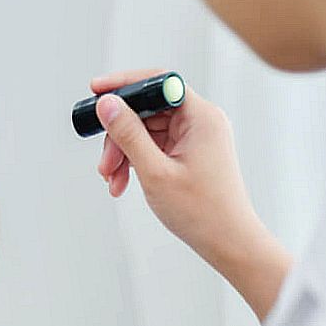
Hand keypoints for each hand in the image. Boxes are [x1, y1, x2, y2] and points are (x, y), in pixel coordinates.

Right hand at [90, 69, 292, 320]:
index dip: (124, 84)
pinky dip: (136, 162)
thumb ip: (128, 134)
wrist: (229, 243)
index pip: (158, 81)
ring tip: (110, 181)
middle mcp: (201, 121)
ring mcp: (196, 138)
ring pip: (147, 131)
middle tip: (103, 163)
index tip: (96, 91)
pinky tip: (122, 183)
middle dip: (119, 135)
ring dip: (124, 153)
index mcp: (201, 116)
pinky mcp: (191, 154)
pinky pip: (155, 147)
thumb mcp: (155, 172)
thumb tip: (107, 103)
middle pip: (147, 110)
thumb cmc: (202, 212)